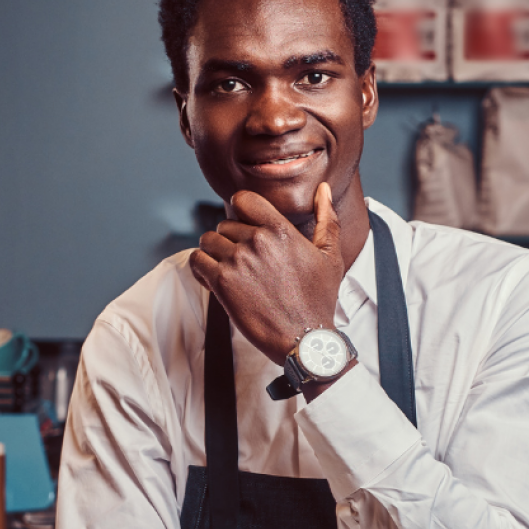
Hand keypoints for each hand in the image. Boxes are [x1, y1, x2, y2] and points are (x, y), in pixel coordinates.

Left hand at [189, 184, 344, 365]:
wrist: (304, 339)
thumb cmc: (319, 299)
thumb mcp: (330, 256)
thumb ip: (327, 219)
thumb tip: (324, 190)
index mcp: (280, 229)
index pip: (243, 199)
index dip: (239, 210)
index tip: (243, 225)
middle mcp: (256, 241)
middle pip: (224, 225)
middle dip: (229, 240)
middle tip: (242, 261)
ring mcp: (237, 261)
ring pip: (207, 241)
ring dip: (213, 253)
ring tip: (227, 269)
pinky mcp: (222, 282)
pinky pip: (197, 261)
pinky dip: (201, 268)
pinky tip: (214, 279)